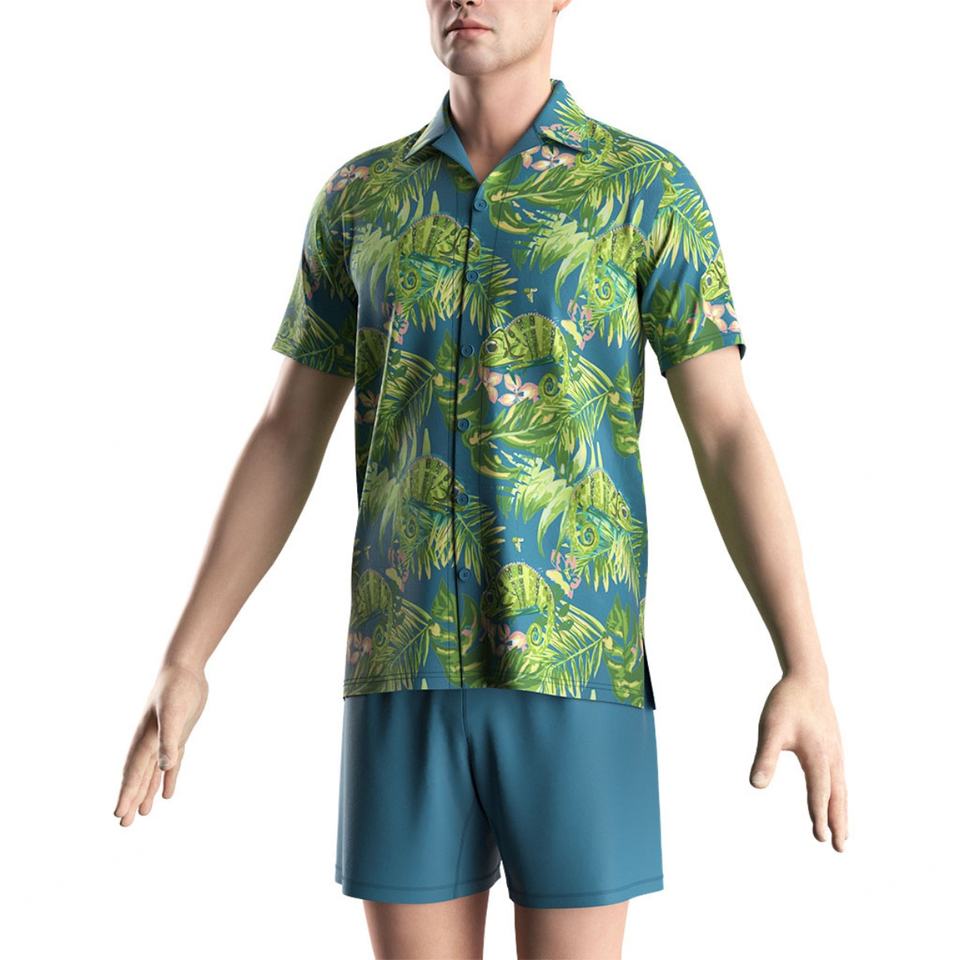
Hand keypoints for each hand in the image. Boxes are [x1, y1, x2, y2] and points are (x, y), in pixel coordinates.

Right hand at [114, 662, 208, 826]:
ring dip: (146, 793)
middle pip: (138, 778)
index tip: (118, 814)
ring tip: (141, 815)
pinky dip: (168, 778)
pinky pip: (170, 763)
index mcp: (145, 740)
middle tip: (123, 824)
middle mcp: (151, 743)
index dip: (126, 794)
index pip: (133, 773)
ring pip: (152, 773)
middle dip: (131, 800)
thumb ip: (168, 740)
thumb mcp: (173, 713)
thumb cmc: (176, 689)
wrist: (184, 669)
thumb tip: (164, 768)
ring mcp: (163, 740)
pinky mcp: (178, 735)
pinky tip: (167, 794)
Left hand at [749, 673, 847, 850]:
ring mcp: (836, 753)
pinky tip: (836, 801)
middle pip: (837, 796)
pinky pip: (840, 778)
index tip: (820, 838)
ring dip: (841, 811)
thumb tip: (756, 785)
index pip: (819, 791)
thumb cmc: (786, 703)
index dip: (819, 814)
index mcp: (818, 755)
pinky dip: (840, 795)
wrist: (807, 679)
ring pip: (841, 788)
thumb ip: (765, 757)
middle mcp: (832, 757)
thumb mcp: (771, 728)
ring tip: (841, 834)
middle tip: (839, 848)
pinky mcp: (834, 748)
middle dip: (838, 822)